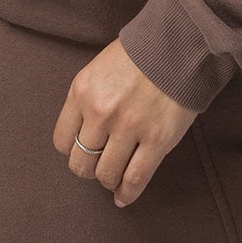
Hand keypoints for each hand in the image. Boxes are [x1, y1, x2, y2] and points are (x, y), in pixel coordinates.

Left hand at [52, 38, 198, 206]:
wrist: (179, 45)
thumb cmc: (140, 56)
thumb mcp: (99, 69)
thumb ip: (87, 100)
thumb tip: (83, 136)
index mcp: (82, 92)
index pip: (62, 141)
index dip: (72, 150)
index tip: (83, 150)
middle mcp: (101, 112)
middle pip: (80, 162)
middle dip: (88, 168)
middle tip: (100, 164)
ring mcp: (129, 127)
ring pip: (106, 174)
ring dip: (108, 180)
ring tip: (115, 176)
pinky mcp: (156, 139)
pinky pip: (135, 178)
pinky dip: (127, 193)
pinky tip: (123, 197)